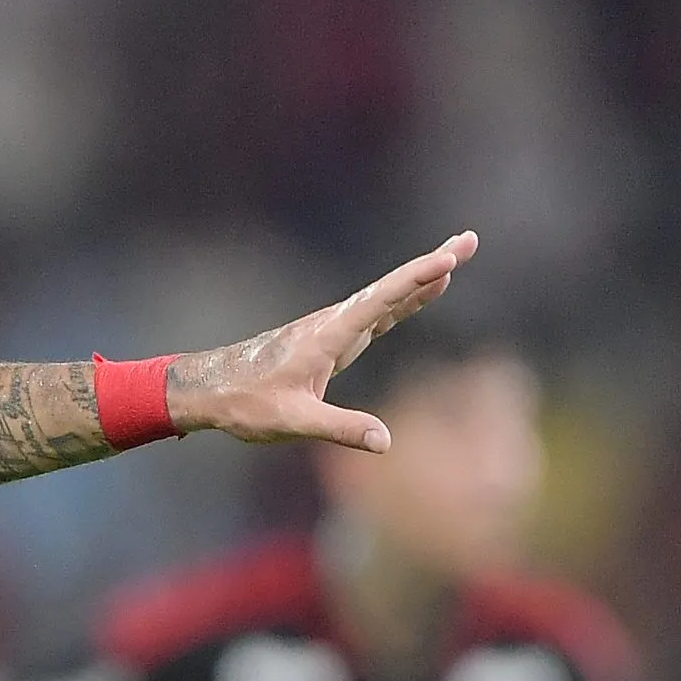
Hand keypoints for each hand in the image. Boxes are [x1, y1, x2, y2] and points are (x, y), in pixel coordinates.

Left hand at [167, 231, 476, 451]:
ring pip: (384, 297)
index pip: (379, 301)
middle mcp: (332, 324)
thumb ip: (339, 428)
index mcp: (326, 336)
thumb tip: (386, 440)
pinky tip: (421, 293)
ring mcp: (331, 329)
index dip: (415, 280)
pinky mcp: (330, 339)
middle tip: (471, 239)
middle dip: (430, 264)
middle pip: (389, 288)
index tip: (448, 259)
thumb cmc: (246, 404)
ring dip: (420, 277)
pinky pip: (375, 312)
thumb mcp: (293, 421)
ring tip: (456, 256)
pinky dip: (402, 299)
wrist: (210, 391)